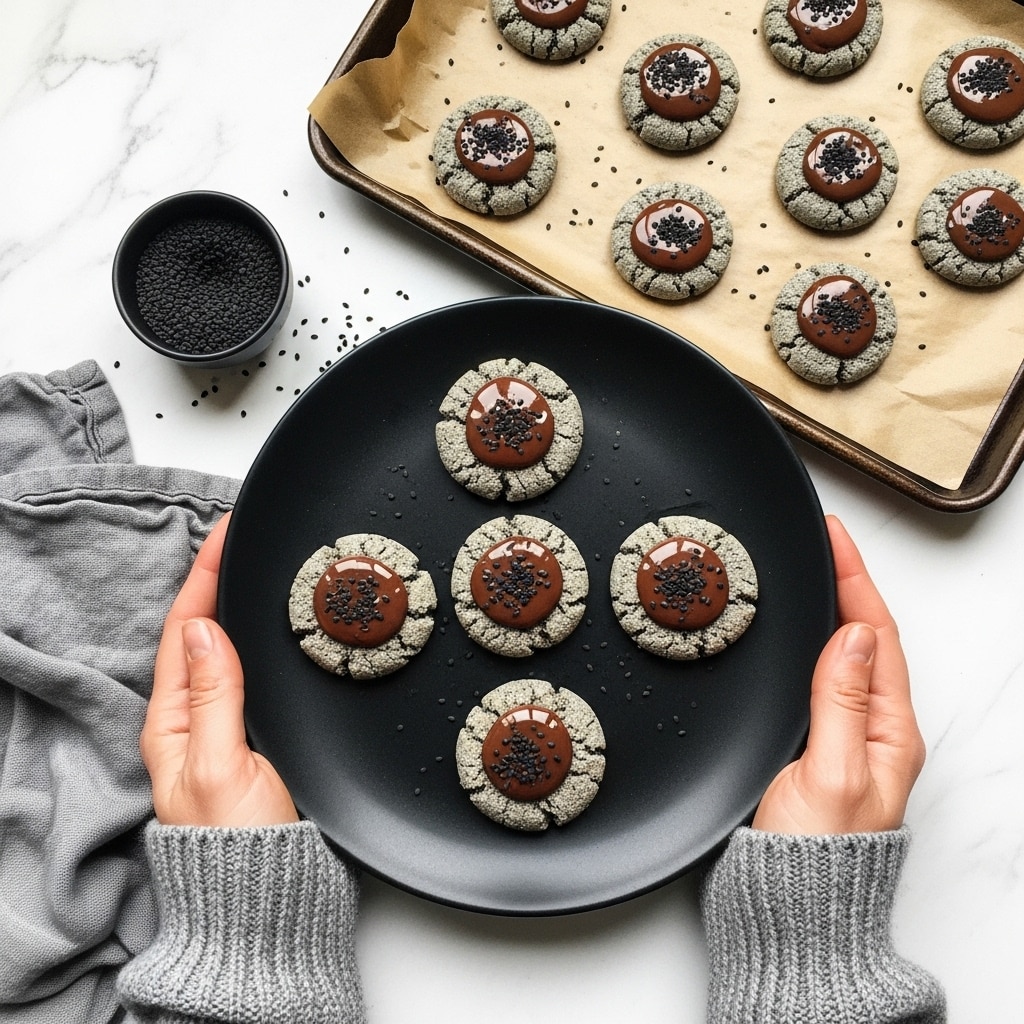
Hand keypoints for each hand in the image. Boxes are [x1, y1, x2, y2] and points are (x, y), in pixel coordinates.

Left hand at [141, 512, 298, 826]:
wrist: (273, 901)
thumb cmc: (242, 846)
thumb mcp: (221, 765)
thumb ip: (214, 695)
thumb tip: (205, 628)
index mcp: (172, 723)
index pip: (185, 630)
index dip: (204, 577)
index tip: (226, 533)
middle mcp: (194, 720)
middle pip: (202, 632)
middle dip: (217, 580)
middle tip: (242, 534)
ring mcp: (227, 728)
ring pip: (230, 651)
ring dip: (239, 605)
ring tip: (256, 564)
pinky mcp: (260, 737)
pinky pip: (255, 674)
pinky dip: (261, 639)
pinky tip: (275, 625)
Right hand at [752, 515, 925, 834]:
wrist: (785, 914)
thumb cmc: (812, 858)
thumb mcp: (829, 773)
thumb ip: (841, 702)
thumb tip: (854, 634)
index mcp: (889, 734)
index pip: (876, 636)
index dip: (855, 580)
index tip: (833, 537)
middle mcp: (872, 732)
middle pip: (866, 638)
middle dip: (847, 583)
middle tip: (822, 540)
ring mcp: (843, 740)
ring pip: (842, 657)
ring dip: (830, 609)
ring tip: (812, 571)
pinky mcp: (812, 749)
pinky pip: (818, 680)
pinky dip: (809, 644)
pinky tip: (795, 635)